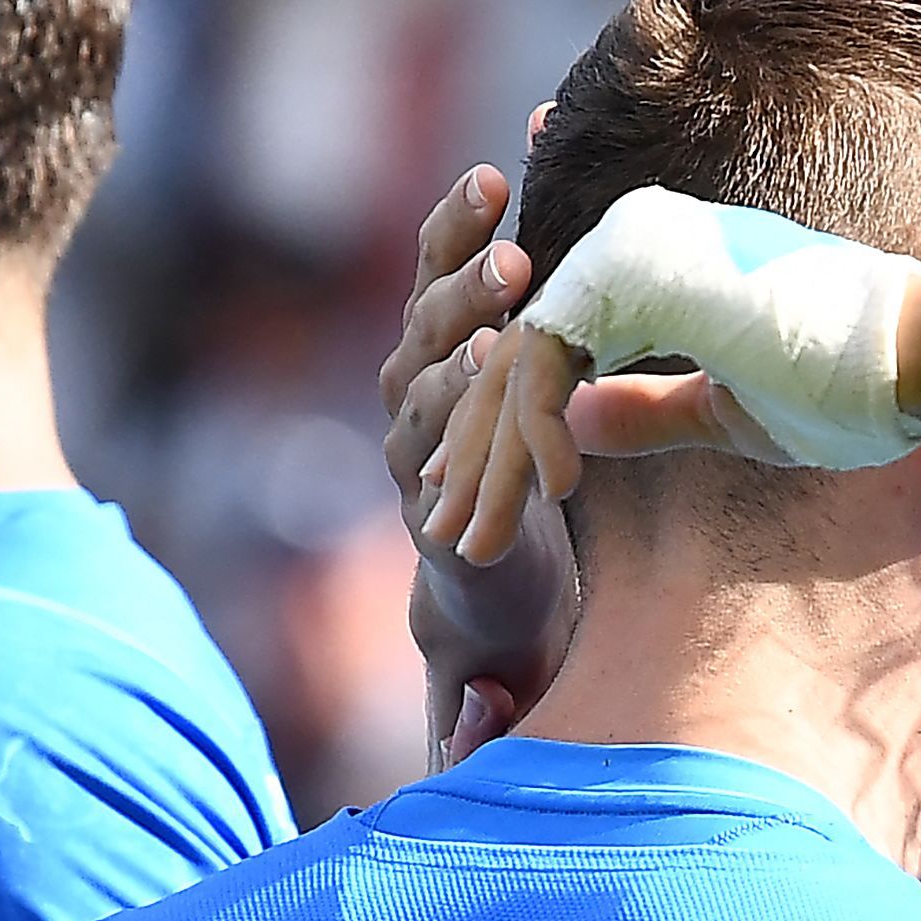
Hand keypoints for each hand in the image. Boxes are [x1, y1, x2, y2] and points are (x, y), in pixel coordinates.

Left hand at [379, 163, 570, 755]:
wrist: (489, 564)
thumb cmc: (513, 614)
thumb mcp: (499, 669)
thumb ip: (475, 706)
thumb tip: (464, 753)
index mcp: (424, 502)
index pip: (428, 451)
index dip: (458, 411)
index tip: (496, 374)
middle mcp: (406, 433)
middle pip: (420, 367)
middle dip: (460, 325)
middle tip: (509, 286)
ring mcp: (414, 373)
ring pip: (426, 305)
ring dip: (459, 257)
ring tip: (502, 205)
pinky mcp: (439, 325)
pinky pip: (441, 265)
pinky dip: (462, 222)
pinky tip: (498, 168)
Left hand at [420, 187, 915, 565]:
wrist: (917, 358)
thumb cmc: (846, 389)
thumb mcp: (724, 415)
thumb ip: (645, 412)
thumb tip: (573, 426)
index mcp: (652, 274)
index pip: (550, 356)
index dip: (508, 437)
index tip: (483, 506)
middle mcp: (628, 246)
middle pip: (517, 359)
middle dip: (477, 455)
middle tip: (447, 529)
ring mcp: (625, 249)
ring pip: (517, 365)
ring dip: (491, 461)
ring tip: (469, 539)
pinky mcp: (630, 274)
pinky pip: (547, 364)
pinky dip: (537, 435)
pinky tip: (550, 499)